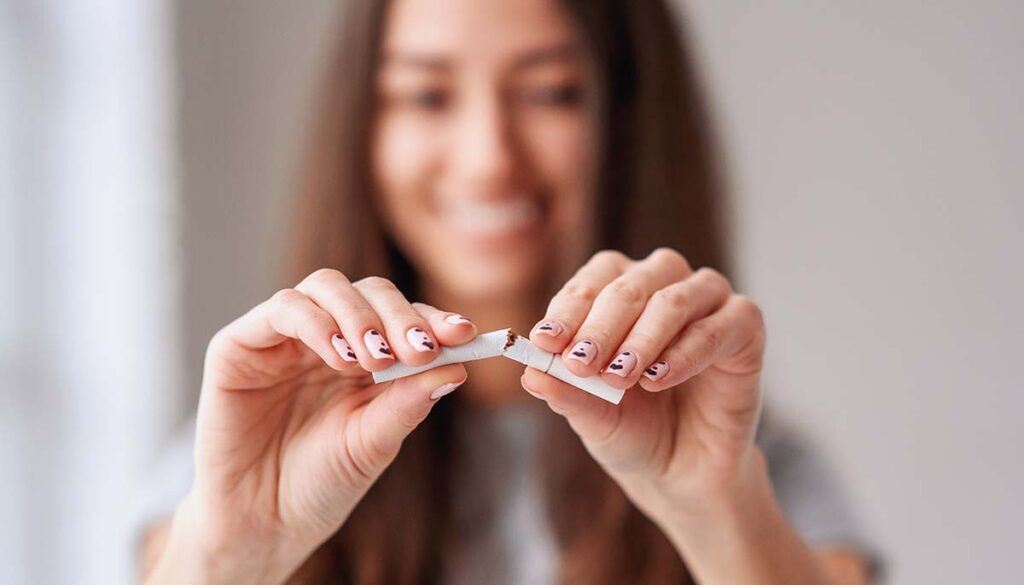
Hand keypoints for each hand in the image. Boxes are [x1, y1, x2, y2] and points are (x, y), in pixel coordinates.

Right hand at [152, 270, 473, 583]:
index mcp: (367, 356)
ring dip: (360, 315)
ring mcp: (285, 337)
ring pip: (327, 286)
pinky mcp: (242, 344)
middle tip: (418, 350)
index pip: (405, 317)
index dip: (434, 319)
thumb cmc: (321, 484)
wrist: (262, 524)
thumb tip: (459, 366)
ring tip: (377, 359)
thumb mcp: (374, 442)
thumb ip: (409, 402)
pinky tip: (339, 357)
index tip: (463, 333)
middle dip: (400, 315)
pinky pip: (283, 308)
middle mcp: (329, 336)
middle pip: (370, 291)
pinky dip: (317, 324)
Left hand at [522, 249, 765, 516]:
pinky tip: (659, 380)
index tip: (544, 342)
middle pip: (630, 285)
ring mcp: (708, 303)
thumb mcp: (591, 417)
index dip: (567, 309)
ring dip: (642, 338)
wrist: (681, 472)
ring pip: (674, 300)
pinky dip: (686, 352)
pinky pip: (719, 327)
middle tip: (579, 363)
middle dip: (600, 326)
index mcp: (620, 291)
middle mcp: (665, 285)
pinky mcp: (745, 329)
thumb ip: (565, 393)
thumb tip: (529, 375)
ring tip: (619, 377)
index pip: (593, 281)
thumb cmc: (632, 430)